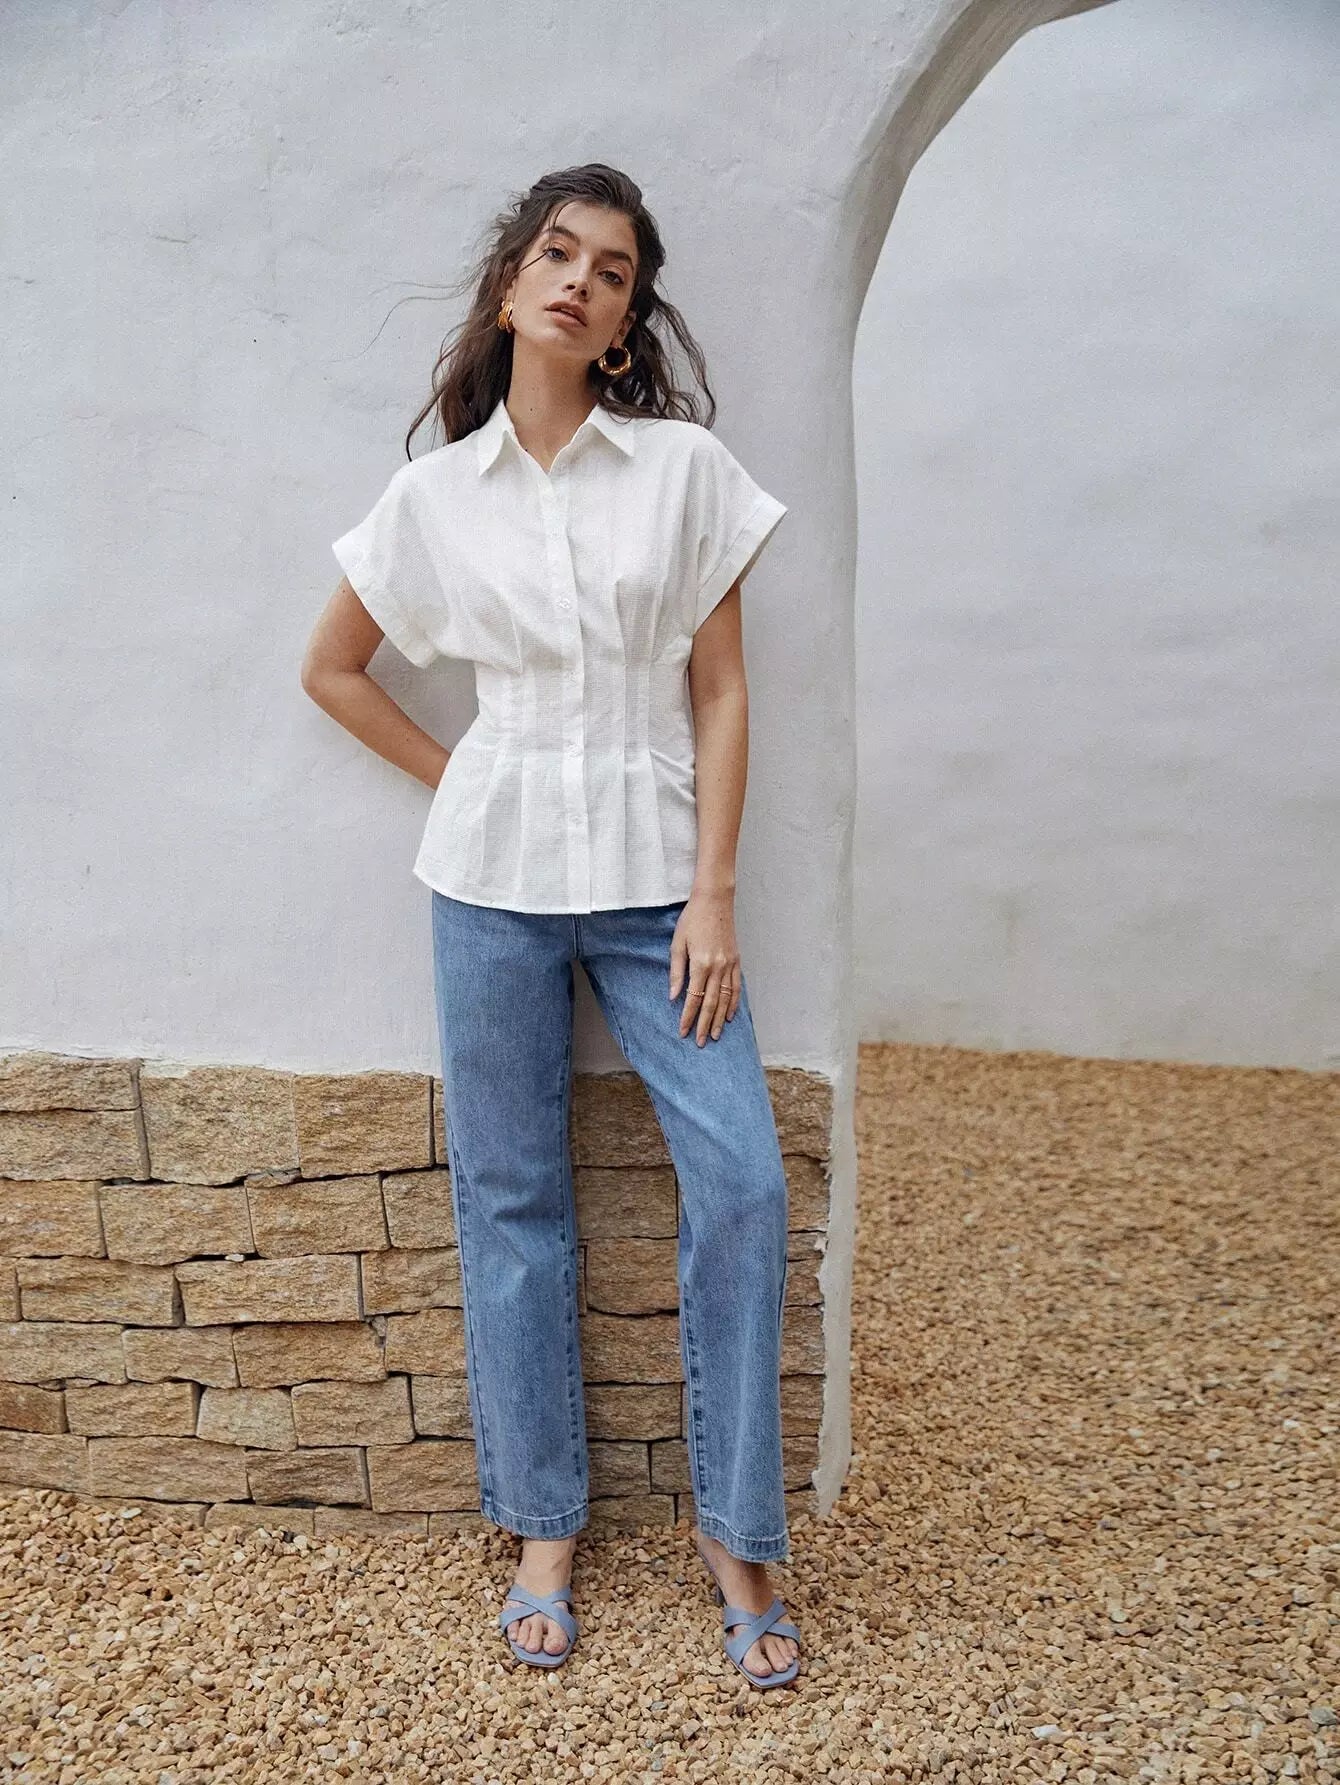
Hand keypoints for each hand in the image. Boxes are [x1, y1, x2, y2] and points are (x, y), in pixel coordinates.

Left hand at [668, 889, 740, 1045]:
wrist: (714, 900)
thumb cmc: (692, 919)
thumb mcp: (677, 943)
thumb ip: (676, 972)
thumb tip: (673, 996)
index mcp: (701, 963)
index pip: (694, 998)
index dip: (687, 1017)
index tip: (682, 1032)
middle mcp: (718, 967)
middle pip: (711, 1003)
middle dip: (704, 1025)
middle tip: (700, 1042)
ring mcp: (730, 964)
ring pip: (726, 999)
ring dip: (720, 1019)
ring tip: (716, 1035)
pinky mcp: (737, 960)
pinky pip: (737, 987)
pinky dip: (734, 1003)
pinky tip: (729, 1015)